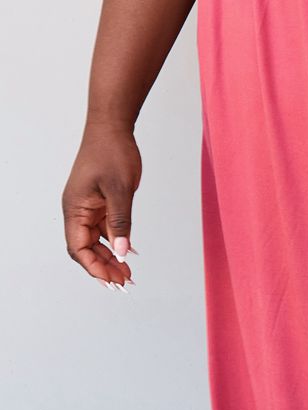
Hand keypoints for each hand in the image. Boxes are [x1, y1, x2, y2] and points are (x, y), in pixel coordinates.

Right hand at [62, 120, 140, 290]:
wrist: (112, 127)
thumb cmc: (112, 152)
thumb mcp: (120, 190)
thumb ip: (121, 223)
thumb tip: (122, 253)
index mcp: (75, 209)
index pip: (79, 248)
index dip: (95, 267)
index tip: (113, 281)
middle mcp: (78, 211)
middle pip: (86, 249)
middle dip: (104, 267)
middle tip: (126, 283)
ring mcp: (88, 207)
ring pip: (96, 241)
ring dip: (111, 257)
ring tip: (129, 274)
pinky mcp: (100, 202)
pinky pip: (105, 229)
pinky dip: (117, 242)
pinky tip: (131, 253)